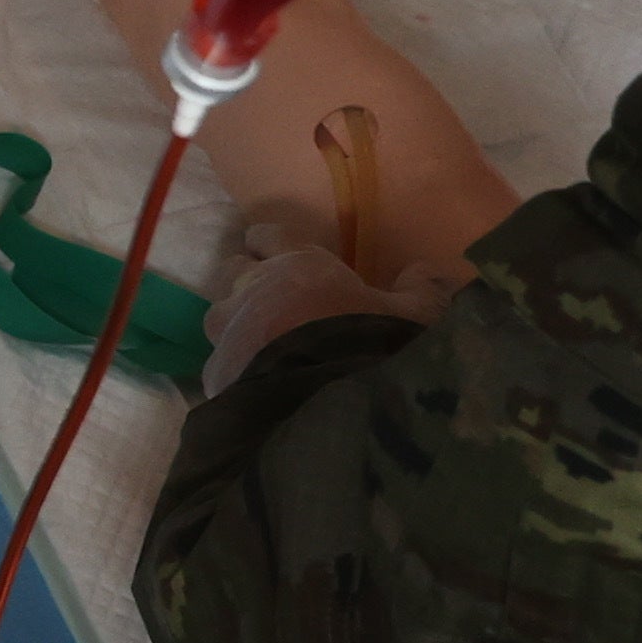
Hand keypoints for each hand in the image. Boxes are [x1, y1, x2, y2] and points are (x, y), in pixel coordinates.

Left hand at [201, 201, 459, 392]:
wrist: (327, 408)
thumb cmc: (369, 347)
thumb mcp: (415, 318)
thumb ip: (421, 291)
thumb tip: (425, 271)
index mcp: (295, 264)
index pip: (266, 234)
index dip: (270, 243)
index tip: (281, 254)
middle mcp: (251, 289)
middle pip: (232, 269)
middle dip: (247, 279)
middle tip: (273, 299)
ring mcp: (228, 331)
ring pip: (219, 315)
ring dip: (236, 323)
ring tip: (263, 344)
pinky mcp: (216, 372)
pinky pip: (220, 362)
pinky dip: (235, 369)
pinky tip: (257, 386)